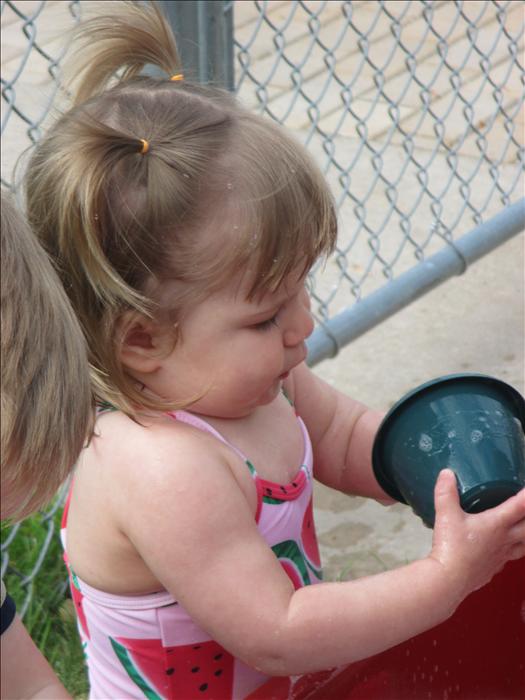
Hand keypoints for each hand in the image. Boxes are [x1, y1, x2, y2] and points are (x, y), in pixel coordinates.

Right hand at [430, 469, 524, 600]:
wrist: (449, 579)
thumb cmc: (451, 546)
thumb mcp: (445, 514)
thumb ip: (446, 492)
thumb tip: (447, 473)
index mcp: (497, 524)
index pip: (519, 506)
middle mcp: (505, 540)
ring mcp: (501, 556)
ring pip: (524, 545)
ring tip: (521, 529)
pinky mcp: (494, 569)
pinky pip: (509, 558)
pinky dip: (511, 551)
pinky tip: (503, 551)